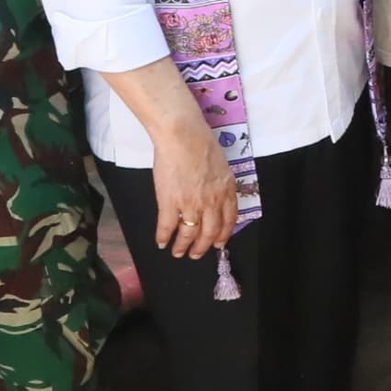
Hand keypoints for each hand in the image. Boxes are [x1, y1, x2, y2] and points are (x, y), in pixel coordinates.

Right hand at [148, 119, 240, 259]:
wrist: (182, 136)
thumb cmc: (200, 142)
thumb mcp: (221, 165)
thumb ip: (220, 183)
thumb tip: (216, 193)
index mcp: (226, 190)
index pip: (228, 220)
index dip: (223, 234)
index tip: (218, 243)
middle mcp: (211, 202)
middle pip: (209, 232)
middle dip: (202, 247)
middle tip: (197, 254)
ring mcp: (191, 204)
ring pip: (189, 234)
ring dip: (183, 246)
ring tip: (178, 252)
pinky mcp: (170, 203)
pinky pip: (167, 226)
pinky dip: (164, 237)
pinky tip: (161, 242)